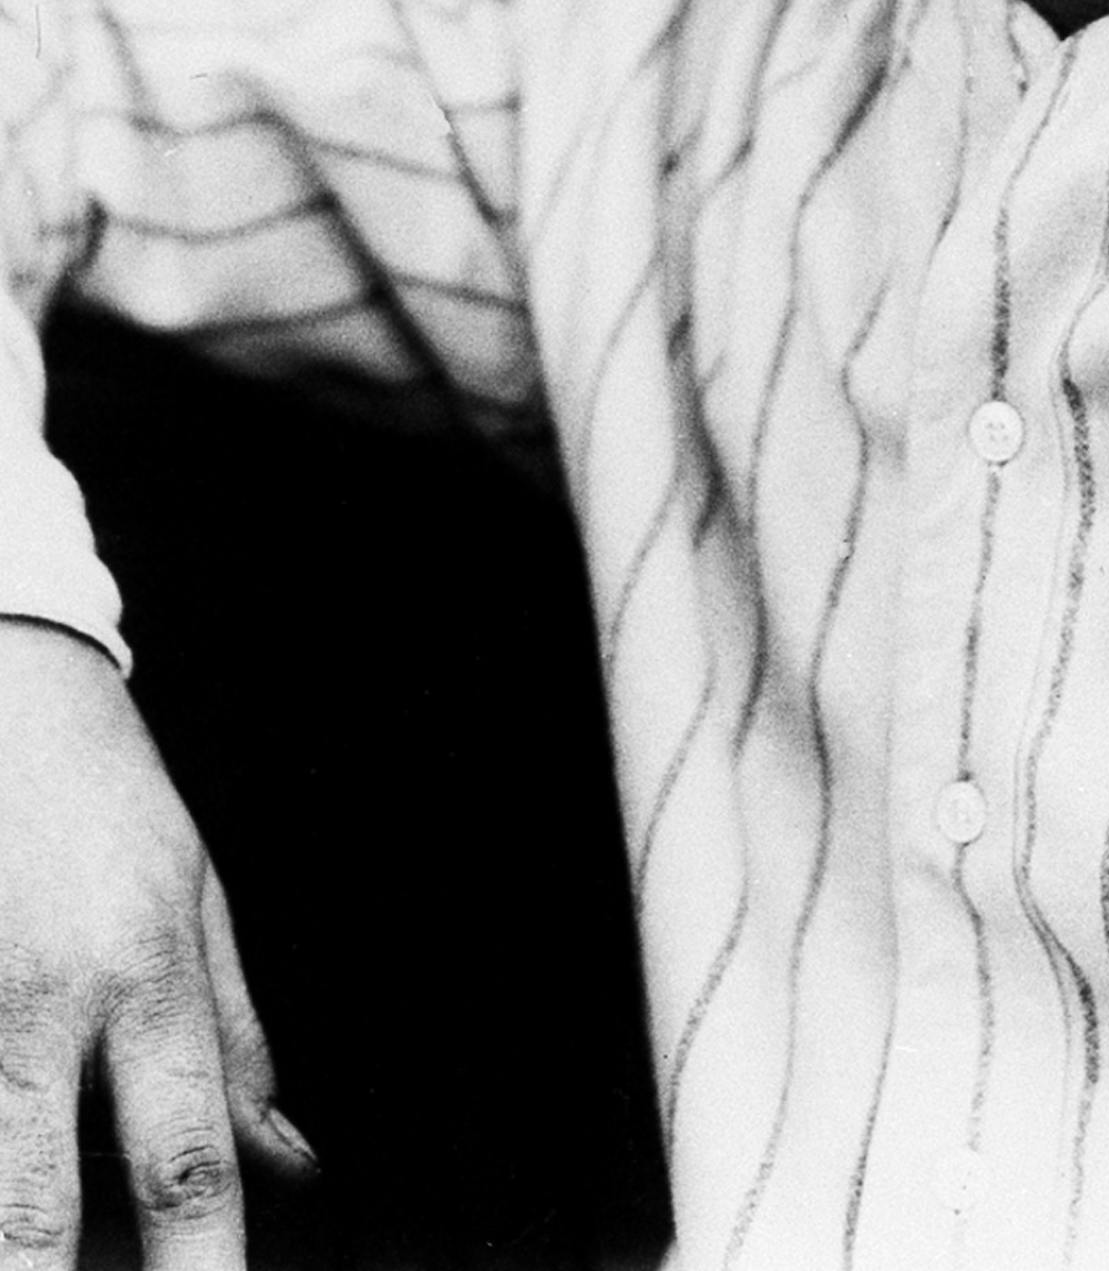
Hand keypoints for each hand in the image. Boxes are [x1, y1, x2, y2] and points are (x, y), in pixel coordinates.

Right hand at [0, 619, 314, 1264]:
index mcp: (141, 974)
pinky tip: (16, 1152)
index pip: (182, 1156)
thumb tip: (292, 1165)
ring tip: (57, 1236)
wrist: (0, 682)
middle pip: (36, 1209)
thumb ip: (237, 1041)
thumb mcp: (195, 893)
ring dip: (18, 1229)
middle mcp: (39, 1006)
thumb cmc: (103, 793)